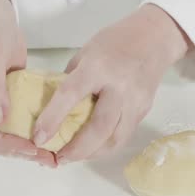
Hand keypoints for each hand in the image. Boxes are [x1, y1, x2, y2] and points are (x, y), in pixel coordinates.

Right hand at [0, 0, 55, 166]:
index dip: (1, 144)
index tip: (27, 147)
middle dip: (16, 151)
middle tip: (44, 157)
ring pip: (3, 135)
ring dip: (24, 146)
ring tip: (48, 154)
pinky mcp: (4, 101)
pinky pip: (15, 123)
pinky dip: (29, 132)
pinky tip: (48, 138)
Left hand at [33, 4, 191, 163]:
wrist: (155, 37)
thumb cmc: (115, 42)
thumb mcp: (85, 54)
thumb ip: (70, 81)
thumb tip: (52, 108)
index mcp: (98, 67)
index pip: (70, 95)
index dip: (52, 119)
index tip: (39, 137)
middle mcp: (119, 86)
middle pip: (99, 127)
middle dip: (77, 149)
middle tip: (60, 158)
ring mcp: (135, 101)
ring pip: (115, 138)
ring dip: (92, 153)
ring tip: (75, 157)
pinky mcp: (144, 110)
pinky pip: (124, 135)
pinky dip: (106, 146)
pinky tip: (93, 148)